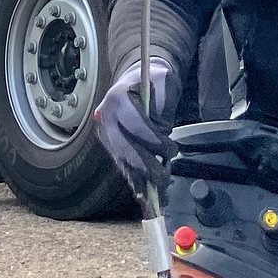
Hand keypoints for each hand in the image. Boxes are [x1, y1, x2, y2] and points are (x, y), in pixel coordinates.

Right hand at [95, 59, 174, 194]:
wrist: (134, 81)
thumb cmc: (151, 82)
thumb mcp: (161, 82)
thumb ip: (163, 104)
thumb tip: (164, 133)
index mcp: (117, 98)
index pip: (136, 124)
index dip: (154, 140)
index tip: (172, 149)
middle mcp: (106, 117)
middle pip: (126, 147)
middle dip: (146, 166)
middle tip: (164, 179)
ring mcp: (105, 133)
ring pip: (123, 160)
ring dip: (140, 179)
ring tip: (157, 196)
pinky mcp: (109, 145)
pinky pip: (122, 164)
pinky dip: (134, 179)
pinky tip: (143, 194)